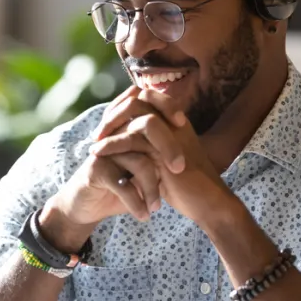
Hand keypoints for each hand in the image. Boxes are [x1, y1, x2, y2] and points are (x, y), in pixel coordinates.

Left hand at [90, 88, 233, 224]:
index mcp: (175, 120)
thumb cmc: (186, 185)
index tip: (107, 124)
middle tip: (98, 131)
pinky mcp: (165, 149)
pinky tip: (97, 152)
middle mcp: (174, 121)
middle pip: (138, 98)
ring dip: (109, 125)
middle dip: (114, 112)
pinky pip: (132, 138)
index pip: (145, 97)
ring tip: (94, 142)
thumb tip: (125, 138)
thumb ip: (149, 145)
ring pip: (134, 113)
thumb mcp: (164, 160)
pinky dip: (111, 143)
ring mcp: (171, 132)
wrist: (206, 203)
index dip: (123, 106)